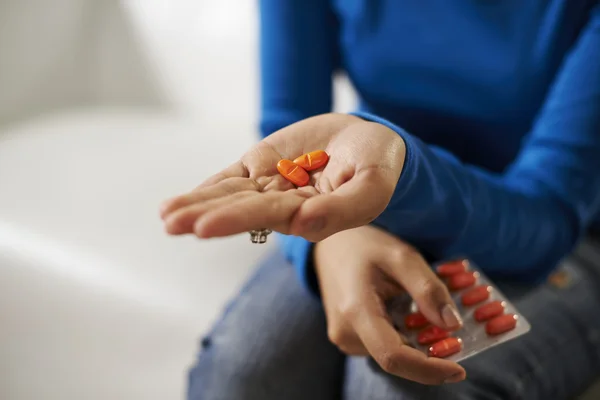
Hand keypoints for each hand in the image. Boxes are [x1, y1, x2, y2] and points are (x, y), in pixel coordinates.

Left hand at [159, 113, 404, 241]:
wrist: (367, 141)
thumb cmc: (377, 166)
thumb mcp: (372, 185)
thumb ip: (344, 209)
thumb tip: (304, 227)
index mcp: (309, 214)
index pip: (269, 216)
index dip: (236, 219)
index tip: (202, 227)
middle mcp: (284, 204)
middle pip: (240, 209)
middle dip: (205, 216)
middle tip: (171, 224)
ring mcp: (269, 185)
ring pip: (229, 196)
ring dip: (197, 205)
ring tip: (166, 216)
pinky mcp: (261, 165)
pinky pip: (231, 178)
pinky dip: (206, 189)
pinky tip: (180, 202)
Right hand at [314, 225, 465, 384]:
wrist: (331, 244)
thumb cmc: (366, 246)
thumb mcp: (401, 256)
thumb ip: (427, 289)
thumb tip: (453, 325)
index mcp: (357, 309)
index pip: (393, 356)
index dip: (428, 370)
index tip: (459, 371)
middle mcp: (345, 331)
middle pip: (395, 359)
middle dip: (428, 356)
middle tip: (453, 336)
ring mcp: (343, 337)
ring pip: (390, 355)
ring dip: (415, 345)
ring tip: (424, 314)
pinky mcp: (345, 337)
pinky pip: (381, 347)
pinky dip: (402, 339)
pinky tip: (406, 315)